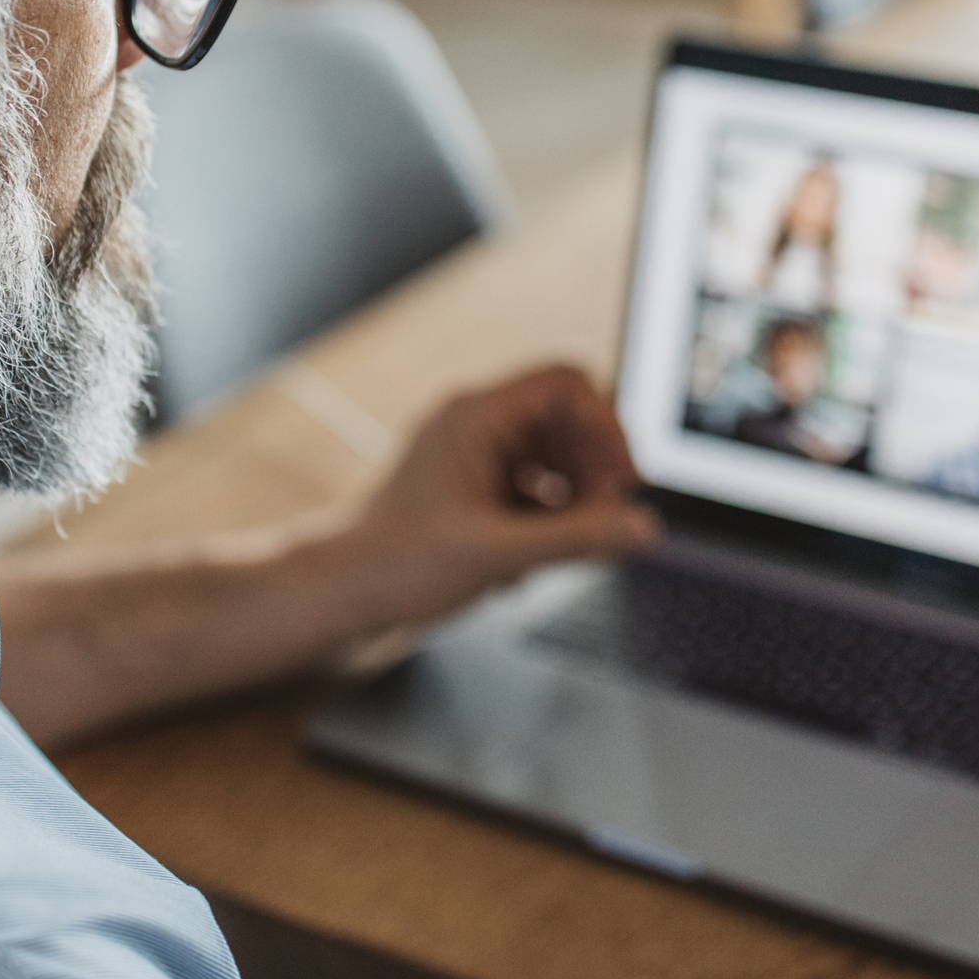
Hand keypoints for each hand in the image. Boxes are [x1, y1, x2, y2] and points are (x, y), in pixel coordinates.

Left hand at [338, 363, 658, 630]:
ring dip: (570, 502)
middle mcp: (474, 426)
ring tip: (562, 549)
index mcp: (476, 416)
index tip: (623, 481)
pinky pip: (529, 489)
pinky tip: (523, 567)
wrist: (338, 594)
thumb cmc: (395, 564)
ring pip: (551, 459)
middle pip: (565, 422)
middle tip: (602, 522)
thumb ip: (576, 539)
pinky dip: (541, 523)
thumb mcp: (499, 553)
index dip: (606, 427)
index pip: (566, 385)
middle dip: (592, 472)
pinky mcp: (469, 491)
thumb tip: (640, 528)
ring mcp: (471, 457)